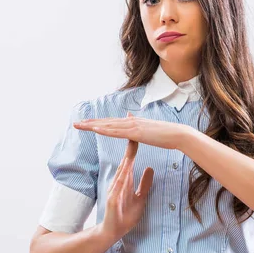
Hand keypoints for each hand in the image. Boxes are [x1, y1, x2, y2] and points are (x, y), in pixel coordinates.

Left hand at [73, 111, 191, 149]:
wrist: (178, 134)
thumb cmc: (166, 135)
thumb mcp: (149, 129)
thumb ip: (138, 125)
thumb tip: (130, 117)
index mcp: (133, 122)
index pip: (112, 123)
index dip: (98, 123)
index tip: (86, 124)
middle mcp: (131, 121)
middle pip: (106, 122)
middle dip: (90, 123)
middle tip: (76, 124)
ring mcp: (133, 126)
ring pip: (108, 125)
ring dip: (93, 125)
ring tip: (80, 126)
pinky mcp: (136, 132)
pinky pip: (117, 132)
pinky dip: (105, 130)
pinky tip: (95, 130)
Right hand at [101, 132, 153, 238]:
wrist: (113, 231)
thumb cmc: (125, 214)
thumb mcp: (140, 197)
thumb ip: (145, 183)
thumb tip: (150, 168)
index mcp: (125, 180)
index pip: (130, 160)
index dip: (134, 146)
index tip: (138, 132)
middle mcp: (119, 182)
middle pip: (125, 162)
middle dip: (129, 148)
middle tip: (132, 131)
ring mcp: (114, 191)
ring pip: (121, 174)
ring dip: (125, 161)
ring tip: (131, 148)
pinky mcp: (112, 201)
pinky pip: (117, 190)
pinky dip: (120, 182)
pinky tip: (124, 174)